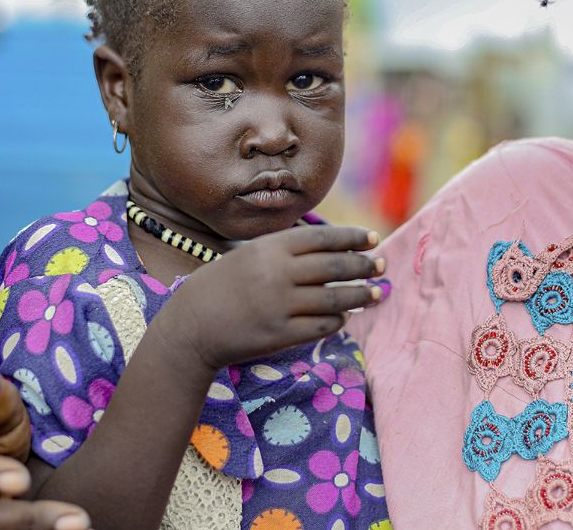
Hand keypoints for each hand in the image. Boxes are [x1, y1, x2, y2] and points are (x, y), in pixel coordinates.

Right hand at [166, 226, 385, 371]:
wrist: (192, 325)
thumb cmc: (223, 285)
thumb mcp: (250, 254)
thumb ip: (286, 250)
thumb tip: (333, 249)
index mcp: (271, 248)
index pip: (323, 238)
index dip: (352, 238)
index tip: (373, 239)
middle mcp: (278, 274)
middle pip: (334, 266)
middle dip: (363, 265)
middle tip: (380, 265)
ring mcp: (280, 305)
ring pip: (334, 297)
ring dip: (360, 294)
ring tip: (375, 292)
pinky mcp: (281, 334)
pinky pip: (322, 325)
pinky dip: (338, 319)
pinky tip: (345, 315)